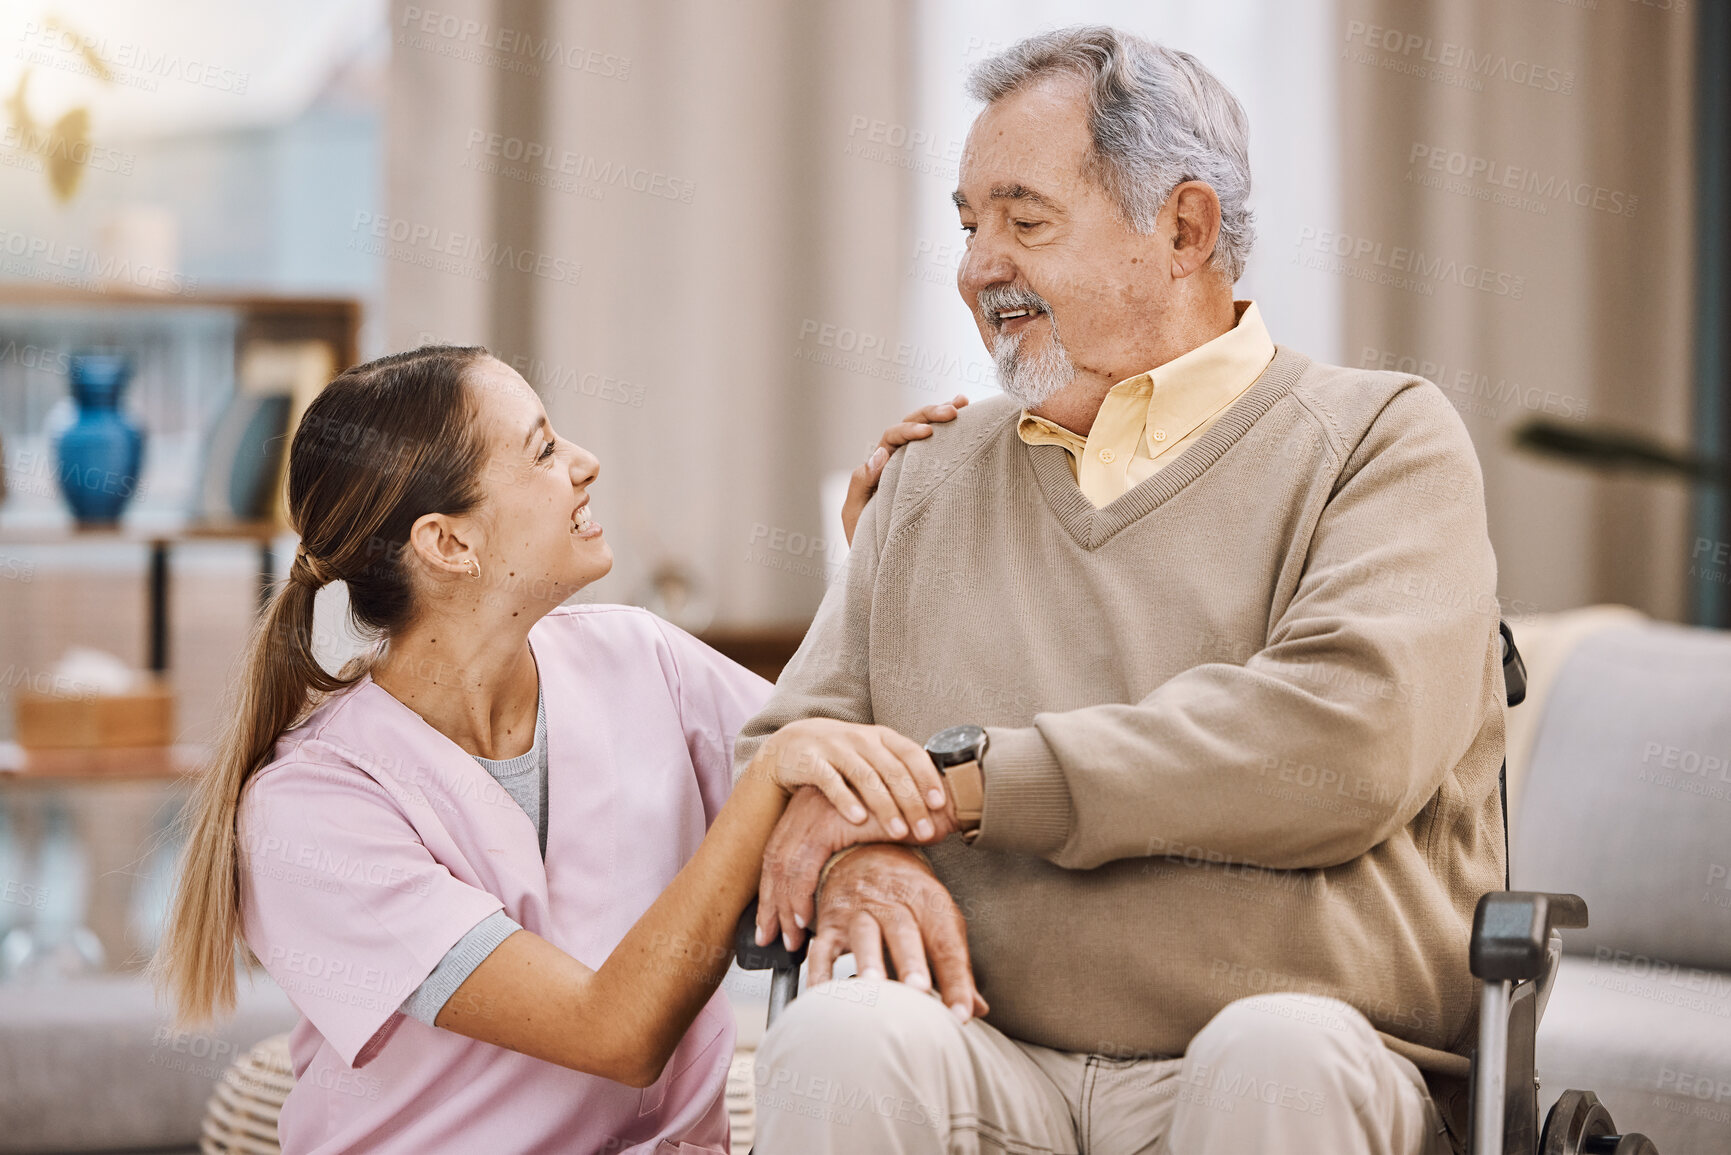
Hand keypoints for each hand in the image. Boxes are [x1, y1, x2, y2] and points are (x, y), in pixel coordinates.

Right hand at [749, 717, 946, 842]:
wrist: (792, 743)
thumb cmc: (843, 755)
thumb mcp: (872, 755)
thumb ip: (898, 770)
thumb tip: (936, 804)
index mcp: (881, 736)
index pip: (911, 754)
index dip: (927, 778)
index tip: (939, 805)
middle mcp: (860, 738)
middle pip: (892, 771)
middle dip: (912, 803)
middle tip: (925, 831)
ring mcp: (834, 747)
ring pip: (865, 777)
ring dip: (885, 806)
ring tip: (898, 833)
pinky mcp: (810, 760)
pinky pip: (830, 781)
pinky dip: (845, 800)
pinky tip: (858, 820)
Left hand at [756, 785, 956, 948]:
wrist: (937, 800)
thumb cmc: (909, 820)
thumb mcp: (866, 836)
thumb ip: (844, 855)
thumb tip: (832, 893)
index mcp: (811, 806)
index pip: (780, 853)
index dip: (774, 889)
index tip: (771, 920)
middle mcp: (806, 805)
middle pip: (775, 860)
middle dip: (771, 903)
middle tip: (769, 936)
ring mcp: (814, 810)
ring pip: (784, 866)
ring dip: (784, 907)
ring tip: (790, 938)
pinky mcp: (828, 821)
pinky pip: (803, 866)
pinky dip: (801, 896)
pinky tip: (805, 919)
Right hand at [808, 844, 987, 1022]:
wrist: (866, 852)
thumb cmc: (908, 894)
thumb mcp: (938, 916)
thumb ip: (954, 964)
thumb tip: (976, 1008)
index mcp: (928, 901)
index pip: (946, 942)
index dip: (957, 979)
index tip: (961, 1013)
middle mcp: (893, 901)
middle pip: (904, 930)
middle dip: (911, 961)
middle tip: (919, 989)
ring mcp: (859, 910)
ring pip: (863, 933)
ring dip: (868, 960)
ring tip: (873, 986)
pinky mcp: (831, 922)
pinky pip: (823, 947)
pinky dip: (820, 972)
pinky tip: (823, 995)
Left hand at [840, 395, 968, 546]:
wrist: (882, 565)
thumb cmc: (866, 541)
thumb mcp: (856, 514)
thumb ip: (862, 483)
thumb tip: (880, 453)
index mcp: (877, 467)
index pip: (891, 439)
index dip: (908, 432)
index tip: (928, 434)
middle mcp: (895, 460)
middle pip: (910, 426)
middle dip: (930, 415)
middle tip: (953, 411)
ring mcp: (914, 466)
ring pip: (926, 431)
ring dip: (942, 414)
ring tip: (963, 404)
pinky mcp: (931, 475)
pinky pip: (940, 447)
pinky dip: (952, 429)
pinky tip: (968, 414)